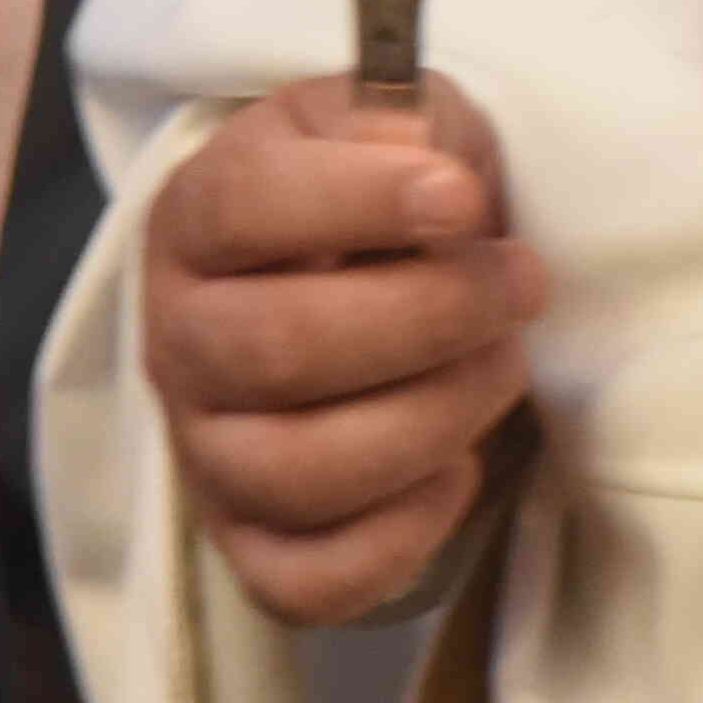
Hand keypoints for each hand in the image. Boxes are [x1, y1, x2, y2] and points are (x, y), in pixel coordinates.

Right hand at [139, 76, 546, 625]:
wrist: (359, 280)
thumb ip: (403, 120)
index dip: (359, 200)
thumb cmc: (379, 195)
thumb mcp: (388, 120)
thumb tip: (427, 160)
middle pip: (278, 348)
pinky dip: (395, 540)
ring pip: (297, 472)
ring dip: (431, 421)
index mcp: (197, 217)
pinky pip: (303, 583)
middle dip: (428, 316)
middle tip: (522, 282)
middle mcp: (180, 339)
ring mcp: (206, 452)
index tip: (462, 198)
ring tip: (504, 365)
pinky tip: (457, 470)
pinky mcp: (247, 544)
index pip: (245, 206)